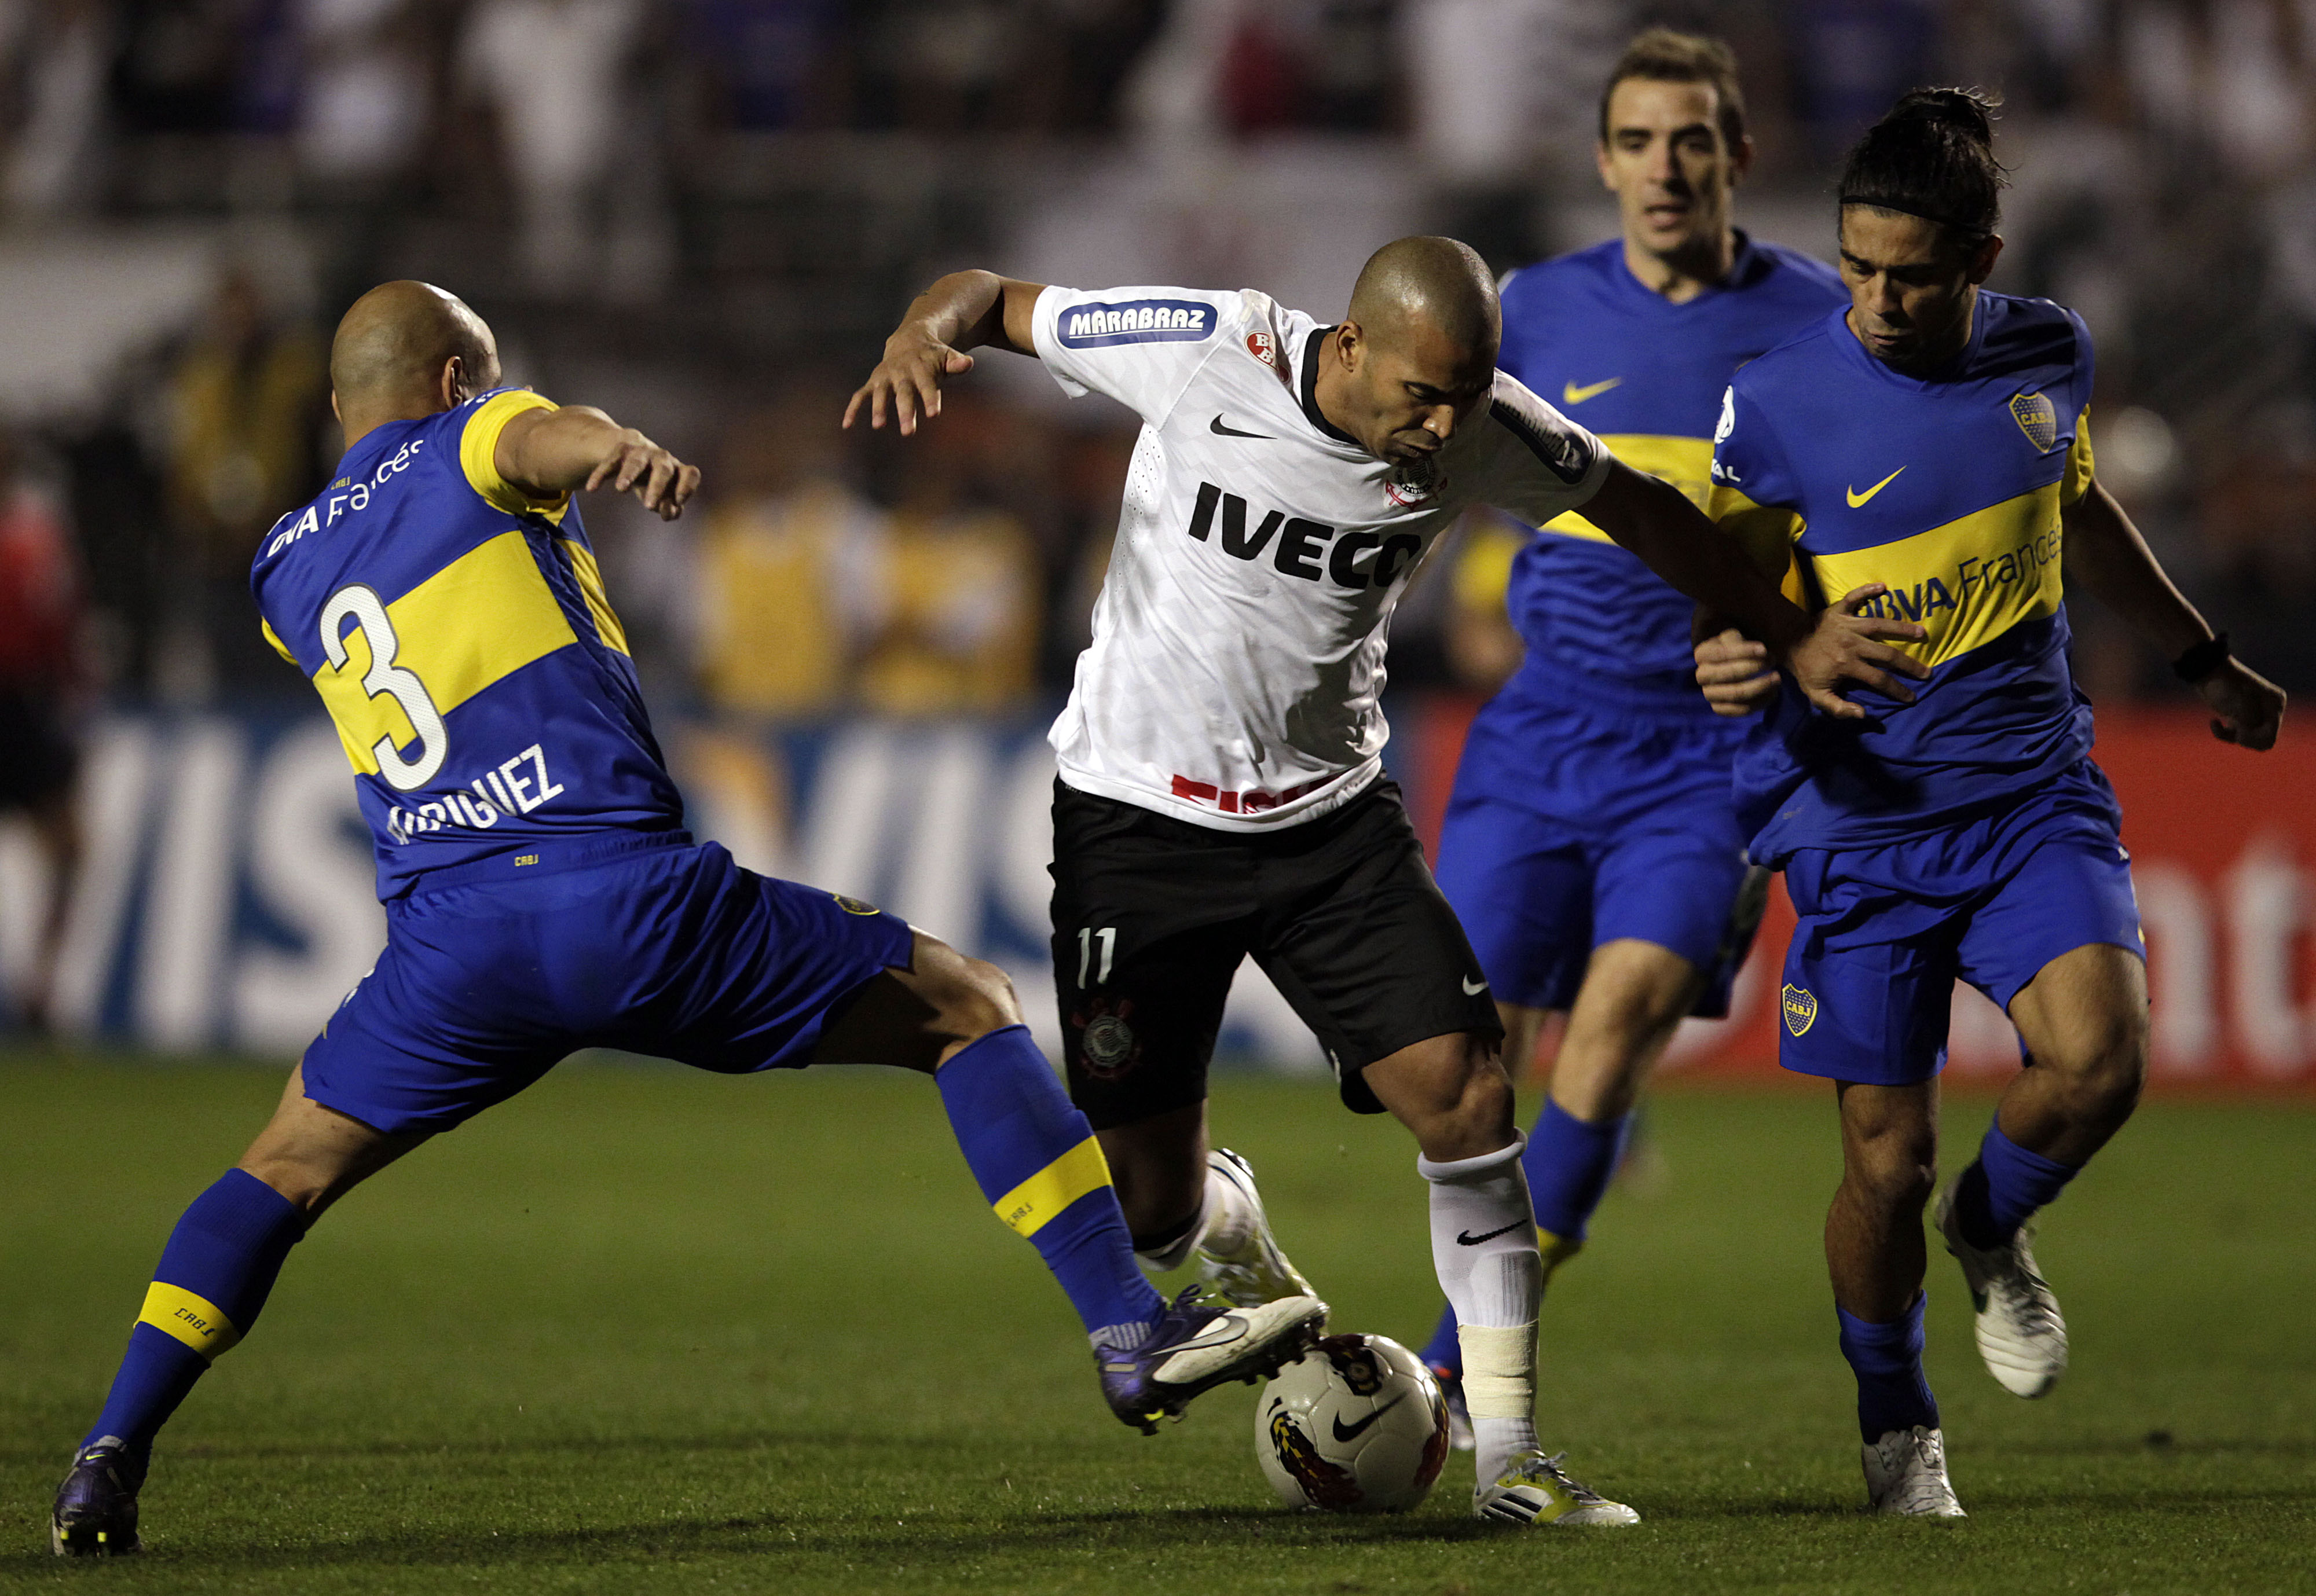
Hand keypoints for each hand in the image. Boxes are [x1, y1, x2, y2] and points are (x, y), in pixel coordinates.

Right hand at [583, 430, 699, 520]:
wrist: (633, 455)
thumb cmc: (654, 482)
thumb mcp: (663, 496)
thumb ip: (669, 507)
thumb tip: (669, 513)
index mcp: (677, 470)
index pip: (690, 474)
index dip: (686, 487)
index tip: (679, 501)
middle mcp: (662, 458)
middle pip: (663, 469)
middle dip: (657, 487)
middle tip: (648, 507)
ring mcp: (641, 452)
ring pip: (636, 461)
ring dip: (629, 474)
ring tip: (621, 490)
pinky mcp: (620, 450)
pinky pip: (610, 461)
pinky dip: (601, 474)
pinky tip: (591, 489)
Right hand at [844, 327, 974, 435]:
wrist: (910, 338)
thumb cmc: (933, 355)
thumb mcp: (947, 356)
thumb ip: (956, 362)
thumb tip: (967, 363)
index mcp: (921, 367)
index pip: (927, 385)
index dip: (930, 399)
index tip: (934, 415)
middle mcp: (901, 372)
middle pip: (903, 393)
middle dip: (905, 411)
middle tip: (908, 432)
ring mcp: (885, 377)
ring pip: (880, 393)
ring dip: (879, 409)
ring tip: (878, 426)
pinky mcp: (873, 382)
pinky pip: (860, 395)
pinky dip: (853, 409)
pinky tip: (847, 426)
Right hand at [1694, 627, 1779, 716]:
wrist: (1726, 666)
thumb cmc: (1733, 647)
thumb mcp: (1734, 637)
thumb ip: (1742, 641)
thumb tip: (1761, 653)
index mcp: (1702, 654)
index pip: (1721, 653)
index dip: (1744, 651)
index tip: (1764, 649)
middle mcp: (1702, 675)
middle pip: (1730, 674)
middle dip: (1755, 668)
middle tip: (1773, 662)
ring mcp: (1709, 694)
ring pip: (1737, 694)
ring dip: (1761, 687)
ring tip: (1777, 679)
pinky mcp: (1719, 709)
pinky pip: (1741, 710)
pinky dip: (1760, 702)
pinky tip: (1772, 693)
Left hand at [1781, 583, 1930, 719]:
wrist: (1787, 644)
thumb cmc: (1805, 670)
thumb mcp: (1816, 695)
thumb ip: (1838, 708)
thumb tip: (1863, 714)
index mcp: (1847, 665)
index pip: (1879, 679)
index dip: (1897, 690)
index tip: (1911, 696)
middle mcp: (1851, 643)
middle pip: (1887, 654)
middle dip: (1909, 665)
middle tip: (1927, 672)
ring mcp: (1846, 624)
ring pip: (1879, 625)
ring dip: (1902, 628)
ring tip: (1922, 632)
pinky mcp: (1839, 609)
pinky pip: (1854, 597)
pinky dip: (1867, 590)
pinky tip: (1883, 586)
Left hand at [2198, 658, 2285, 749]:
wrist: (2207, 671)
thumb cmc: (2223, 683)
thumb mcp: (2237, 702)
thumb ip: (2249, 721)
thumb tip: (2247, 733)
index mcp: (2275, 704)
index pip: (2270, 736)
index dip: (2252, 739)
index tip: (2237, 731)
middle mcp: (2269, 710)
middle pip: (2264, 741)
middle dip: (2246, 739)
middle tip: (2232, 729)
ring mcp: (2256, 714)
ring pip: (2250, 741)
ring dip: (2233, 737)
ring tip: (2222, 725)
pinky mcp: (2241, 717)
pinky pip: (2237, 736)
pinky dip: (2225, 734)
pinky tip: (2214, 721)